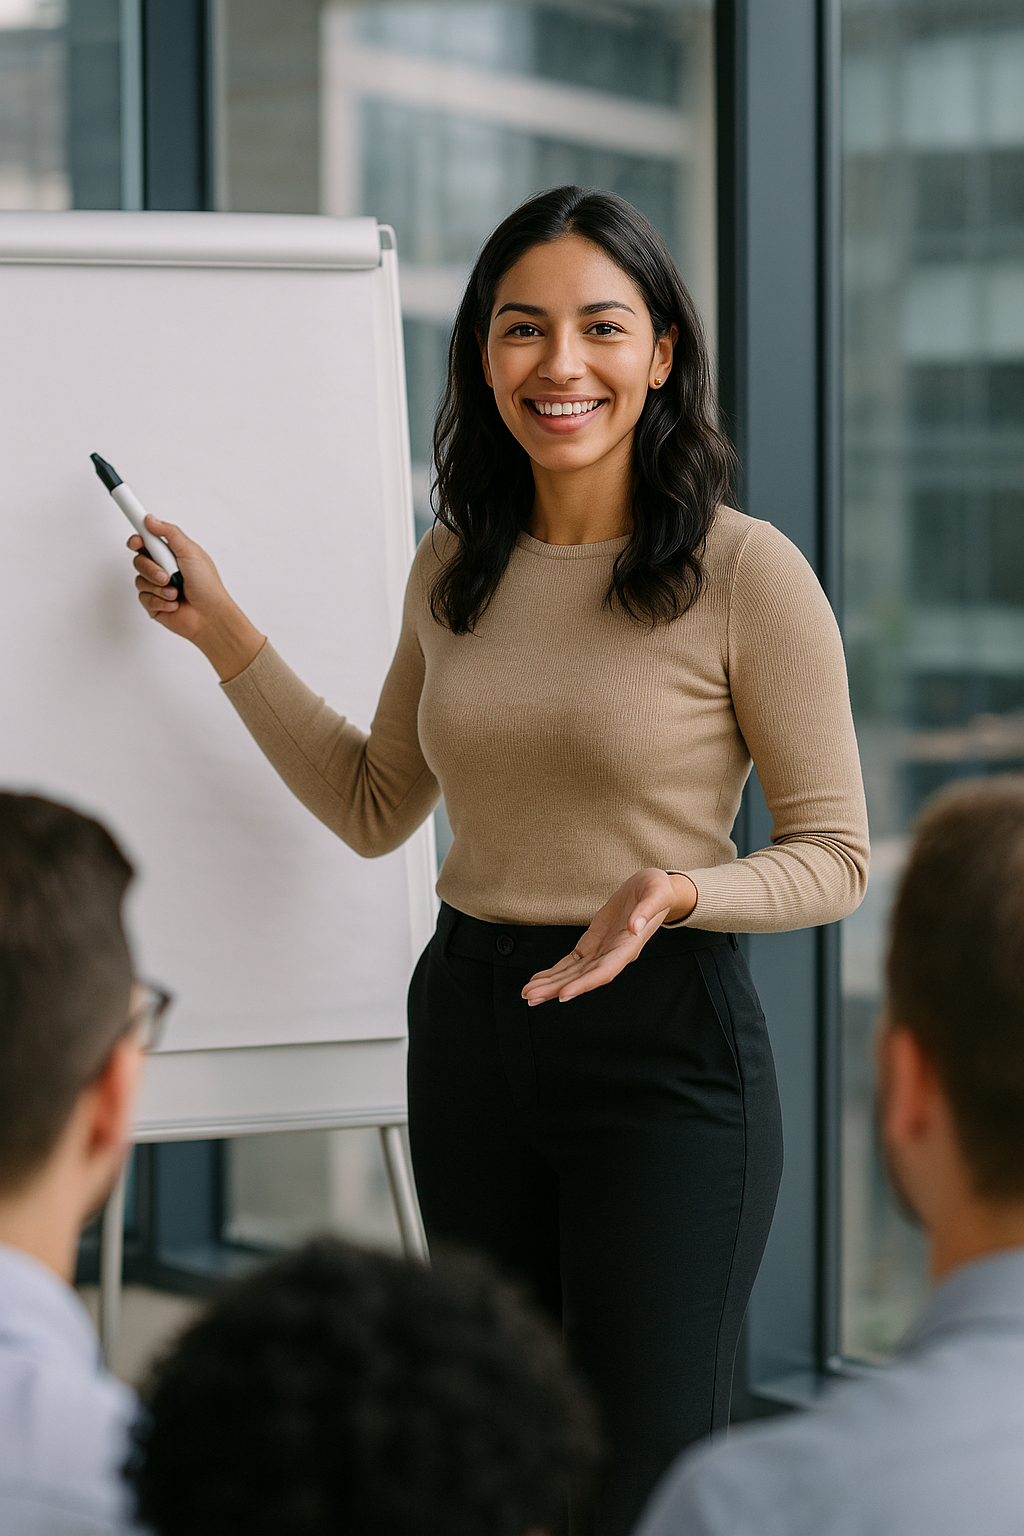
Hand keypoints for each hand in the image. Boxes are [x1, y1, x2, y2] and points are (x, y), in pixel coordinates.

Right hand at [129, 516, 263, 680]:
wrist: (210, 615)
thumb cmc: (207, 586)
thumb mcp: (191, 552)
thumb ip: (170, 533)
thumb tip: (151, 520)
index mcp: (171, 554)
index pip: (147, 541)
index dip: (138, 540)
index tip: (136, 541)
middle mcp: (163, 568)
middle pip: (139, 560)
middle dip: (151, 568)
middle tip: (166, 575)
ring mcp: (157, 586)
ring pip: (140, 580)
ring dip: (159, 587)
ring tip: (175, 591)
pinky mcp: (154, 603)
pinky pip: (144, 598)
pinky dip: (160, 600)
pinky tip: (174, 603)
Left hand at [521, 868, 697, 1005]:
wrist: (654, 888)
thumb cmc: (658, 890)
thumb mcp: (657, 893)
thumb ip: (647, 910)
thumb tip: (634, 927)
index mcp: (629, 946)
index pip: (605, 971)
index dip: (584, 984)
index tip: (564, 994)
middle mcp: (613, 954)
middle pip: (583, 978)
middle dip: (556, 988)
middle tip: (532, 997)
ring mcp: (601, 950)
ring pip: (573, 973)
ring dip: (550, 984)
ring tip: (528, 994)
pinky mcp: (592, 943)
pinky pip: (571, 962)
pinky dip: (554, 972)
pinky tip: (539, 980)